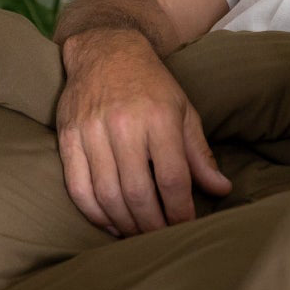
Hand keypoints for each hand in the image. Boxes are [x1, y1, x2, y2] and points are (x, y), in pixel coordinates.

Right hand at [56, 28, 230, 235]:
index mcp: (159, 119)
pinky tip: (109, 222)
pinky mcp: (67, 138)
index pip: (172, 178)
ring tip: (137, 235)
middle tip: (160, 239)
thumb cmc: (152, 84)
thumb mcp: (184, 111)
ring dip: (124, 223)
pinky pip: (77, 187)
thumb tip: (222, 190)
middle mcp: (124, 126)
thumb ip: (200, 154)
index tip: (185, 227)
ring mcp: (91, 132)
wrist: (105, 50)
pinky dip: (93, 212)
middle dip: (151, 225)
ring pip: (106, 195)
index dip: (180, 210)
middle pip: (138, 192)